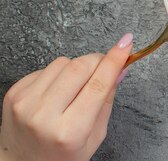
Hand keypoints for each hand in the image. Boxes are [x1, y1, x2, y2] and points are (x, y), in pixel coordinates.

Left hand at [0, 33, 132, 160]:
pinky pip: (45, 68)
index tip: (126, 43)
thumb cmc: (61, 155)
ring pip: (63, 62)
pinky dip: (57, 75)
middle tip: (104, 66)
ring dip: (76, 68)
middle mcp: (44, 115)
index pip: (98, 85)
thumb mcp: (94, 136)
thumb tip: (120, 68)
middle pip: (80, 67)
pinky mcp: (14, 93)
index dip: (114, 60)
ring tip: (74, 89)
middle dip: (98, 61)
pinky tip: (56, 93)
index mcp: (70, 131)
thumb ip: (107, 100)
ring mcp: (25, 103)